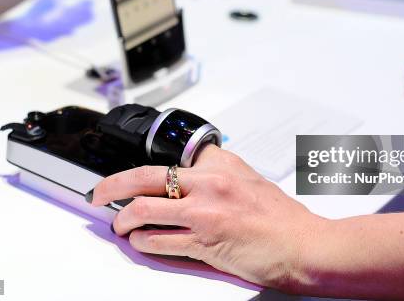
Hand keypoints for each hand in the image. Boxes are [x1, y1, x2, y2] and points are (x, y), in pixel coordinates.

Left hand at [91, 145, 324, 289]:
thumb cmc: (282, 219)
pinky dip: (142, 242)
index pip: (170, 158)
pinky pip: (158, 241)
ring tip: (120, 225)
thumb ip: (220, 177)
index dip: (143, 168)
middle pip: (145, 177)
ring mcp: (204, 211)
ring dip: (123, 221)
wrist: (304, 245)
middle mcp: (210, 182)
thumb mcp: (250, 182)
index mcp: (222, 164)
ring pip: (143, 210)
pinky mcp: (203, 241)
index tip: (130, 175)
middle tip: (99, 193)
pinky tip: (140, 242)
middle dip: (112, 186)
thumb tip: (191, 182)